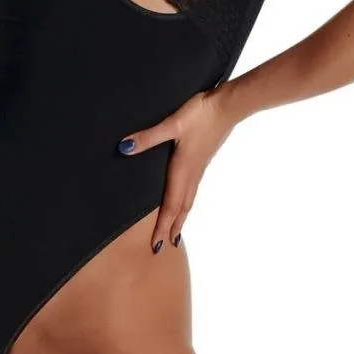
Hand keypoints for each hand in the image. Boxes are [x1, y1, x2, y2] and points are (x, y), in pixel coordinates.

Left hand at [116, 82, 237, 250]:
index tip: (157, 246)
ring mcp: (198, 169)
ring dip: (181, 218)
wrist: (228, 106)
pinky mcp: (202, 161)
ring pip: (188, 201)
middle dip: (172, 228)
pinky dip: (187, 203)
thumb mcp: (172, 124)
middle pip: (180, 209)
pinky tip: (185, 199)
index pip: (170, 207)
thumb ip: (148, 137)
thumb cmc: (201, 114)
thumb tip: (124, 148)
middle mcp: (191, 175)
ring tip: (176, 232)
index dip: (162, 227)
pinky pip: (192, 190)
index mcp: (182, 171)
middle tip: (165, 247)